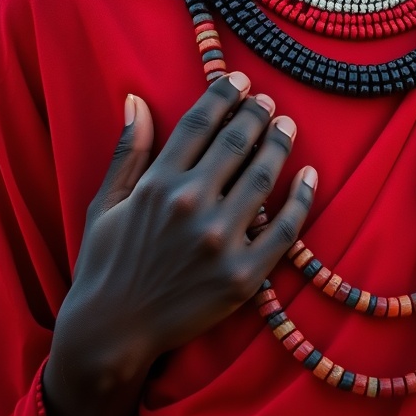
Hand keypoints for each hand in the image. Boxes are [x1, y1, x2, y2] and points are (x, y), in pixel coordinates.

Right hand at [45, 72, 315, 415]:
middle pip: (237, 142)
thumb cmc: (106, 264)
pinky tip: (310, 175)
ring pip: (264, 177)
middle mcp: (192, 206)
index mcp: (159, 184)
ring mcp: (220, 241)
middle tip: (267, 101)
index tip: (239, 81)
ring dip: (279, 143)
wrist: (111, 334)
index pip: (201, 123)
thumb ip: (128, 151)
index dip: (224, 95)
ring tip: (286, 125)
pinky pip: (284, 229)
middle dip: (256, 113)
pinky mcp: (243, 276)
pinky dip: (302, 198)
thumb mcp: (105, 203)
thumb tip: (136, 99)